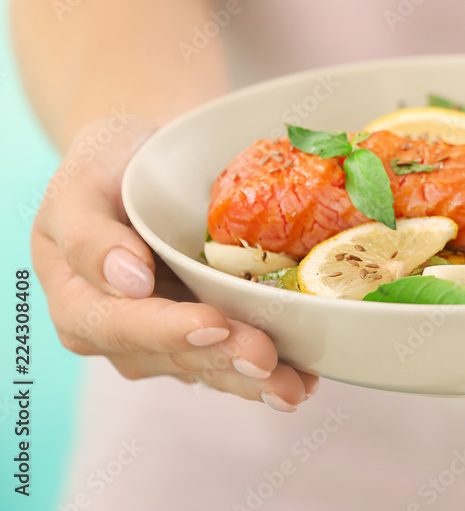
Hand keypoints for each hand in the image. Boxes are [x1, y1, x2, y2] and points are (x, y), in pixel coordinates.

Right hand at [32, 116, 316, 411]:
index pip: (119, 325)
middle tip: (266, 359)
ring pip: (208, 368)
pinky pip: (233, 361)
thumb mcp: (80, 184)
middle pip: (172, 356)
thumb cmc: (108, 166)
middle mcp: (120, 332)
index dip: (166, 329)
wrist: (143, 159)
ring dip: (252, 379)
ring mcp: (165, 341)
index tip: (212, 321)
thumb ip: (88, 234)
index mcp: (79, 301)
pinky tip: (306, 377)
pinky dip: (272, 370)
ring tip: (294, 385)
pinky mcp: (205, 337)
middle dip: (223, 359)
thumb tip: (128, 281)